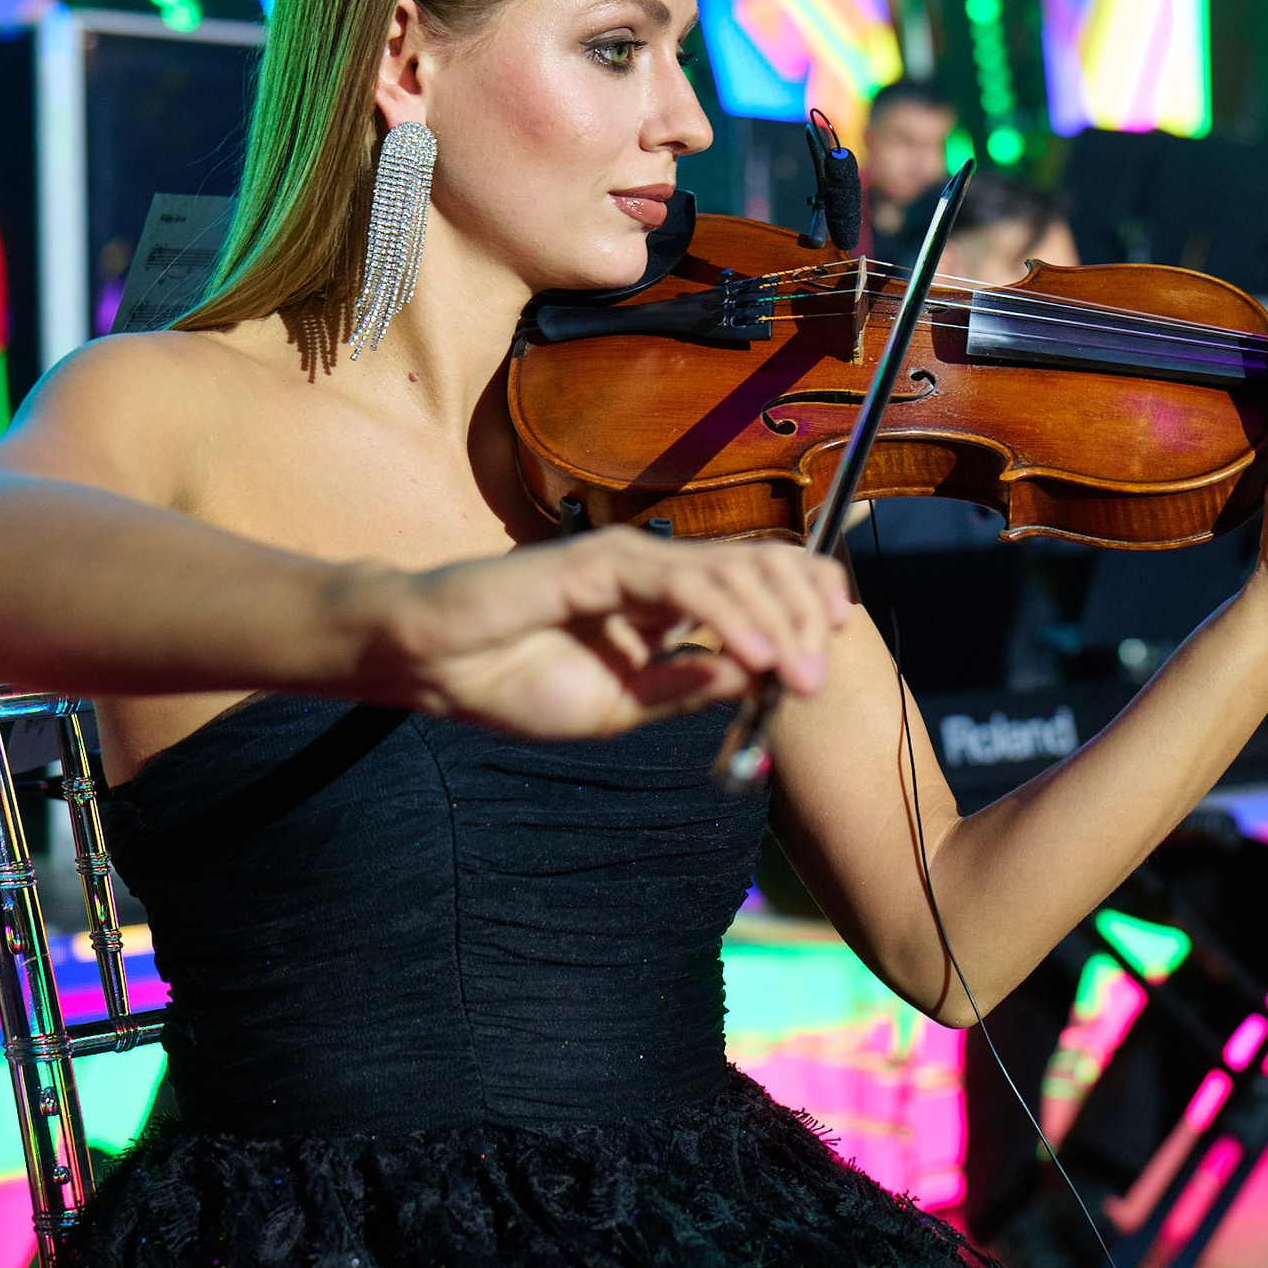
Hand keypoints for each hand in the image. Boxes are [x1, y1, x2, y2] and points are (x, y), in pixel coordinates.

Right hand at [341, 528, 853, 740]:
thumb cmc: (513, 682)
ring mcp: (633, 559)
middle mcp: (658, 568)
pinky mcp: (602, 562)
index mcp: (667, 601)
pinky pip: (684, 585)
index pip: (758, 580)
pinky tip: (753, 656)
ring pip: (733, 572)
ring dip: (776, 623)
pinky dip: (727, 618)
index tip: (831, 652)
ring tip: (798, 673)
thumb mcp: (622, 707)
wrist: (435, 668)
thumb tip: (760, 679)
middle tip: (819, 679)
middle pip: (762, 566)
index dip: (805, 602)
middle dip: (804, 617)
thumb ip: (686, 690)